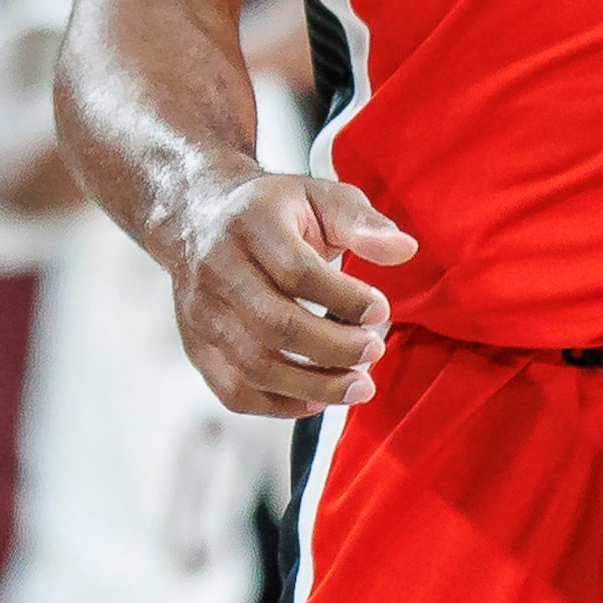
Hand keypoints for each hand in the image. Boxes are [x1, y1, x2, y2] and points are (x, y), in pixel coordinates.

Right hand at [163, 170, 418, 416]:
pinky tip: (318, 399)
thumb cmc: (275, 210)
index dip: (343, 298)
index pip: (297, 272)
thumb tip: (406, 249)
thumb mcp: (320, 197)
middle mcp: (217, 271)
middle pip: (274, 324)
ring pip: (254, 366)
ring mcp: (202, 314)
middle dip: (333, 348)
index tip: (381, 311)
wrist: (197, 219)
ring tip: (359, 385)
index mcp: (251, 225)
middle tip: (374, 351)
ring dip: (314, 386)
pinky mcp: (196, 347)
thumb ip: (363, 223)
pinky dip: (280, 405)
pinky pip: (234, 391)